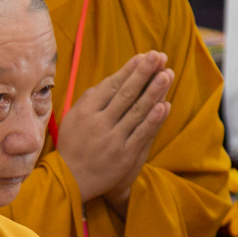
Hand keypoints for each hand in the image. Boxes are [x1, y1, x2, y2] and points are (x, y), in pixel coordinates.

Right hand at [55, 52, 171, 205]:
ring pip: (136, 112)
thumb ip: (89, 99)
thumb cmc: (73, 145)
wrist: (71, 180)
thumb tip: (108, 81)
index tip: (142, 56)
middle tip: (157, 56)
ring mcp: (113, 139)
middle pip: (125, 94)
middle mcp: (99, 123)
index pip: (111, 86)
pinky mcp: (124, 156)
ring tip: (166, 74)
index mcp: (86, 111)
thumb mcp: (72, 119)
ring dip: (153, 92)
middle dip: (143, 73)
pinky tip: (164, 106)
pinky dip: (152, 120)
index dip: (128, 70)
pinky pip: (141, 134)